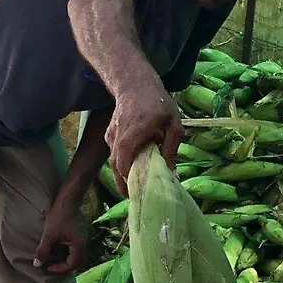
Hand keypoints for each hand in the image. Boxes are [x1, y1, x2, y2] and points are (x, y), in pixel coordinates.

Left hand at [34, 201, 85, 274]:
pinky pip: (75, 251)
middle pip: (76, 264)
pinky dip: (66, 254)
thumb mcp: (49, 235)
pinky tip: (56, 251)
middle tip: (50, 265)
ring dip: (65, 261)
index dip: (58, 269)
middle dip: (63, 267)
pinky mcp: (79, 237)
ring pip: (76, 257)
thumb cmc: (58, 217)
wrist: (67, 201)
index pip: (72, 265)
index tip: (46, 266)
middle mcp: (84, 245)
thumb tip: (37, 265)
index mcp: (79, 246)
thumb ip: (43, 250)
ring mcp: (83, 241)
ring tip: (52, 259)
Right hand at [106, 70, 182, 196]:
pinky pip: (114, 153)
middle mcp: (119, 134)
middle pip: (116, 164)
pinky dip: (122, 163)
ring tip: (134, 188)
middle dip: (123, 183)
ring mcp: (111, 134)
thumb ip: (172, 147)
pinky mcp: (109, 134)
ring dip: (122, 175)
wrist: (135, 84)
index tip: (137, 191)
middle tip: (135, 198)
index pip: (124, 158)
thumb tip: (171, 172)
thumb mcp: (173, 123)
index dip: (128, 176)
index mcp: (136, 130)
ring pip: (114, 160)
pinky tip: (133, 170)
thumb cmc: (158, 103)